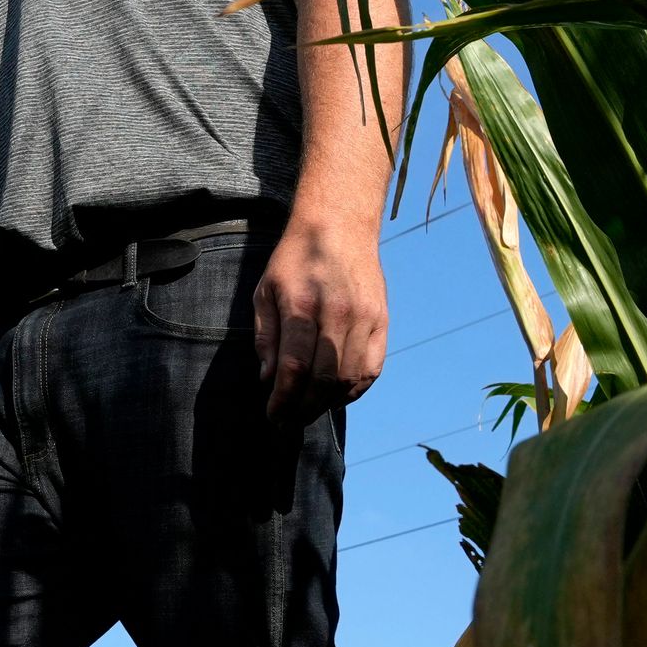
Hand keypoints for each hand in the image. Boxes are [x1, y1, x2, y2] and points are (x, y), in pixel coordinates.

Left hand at [252, 213, 388, 416]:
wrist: (339, 225)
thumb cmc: (295, 260)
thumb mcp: (265, 291)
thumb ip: (266, 337)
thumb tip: (270, 379)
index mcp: (301, 306)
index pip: (294, 368)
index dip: (283, 400)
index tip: (273, 415)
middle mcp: (336, 314)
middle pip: (323, 379)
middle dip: (303, 409)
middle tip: (289, 421)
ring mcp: (364, 318)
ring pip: (349, 379)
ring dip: (327, 404)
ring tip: (309, 411)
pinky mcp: (381, 321)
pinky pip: (371, 369)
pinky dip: (354, 390)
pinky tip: (336, 396)